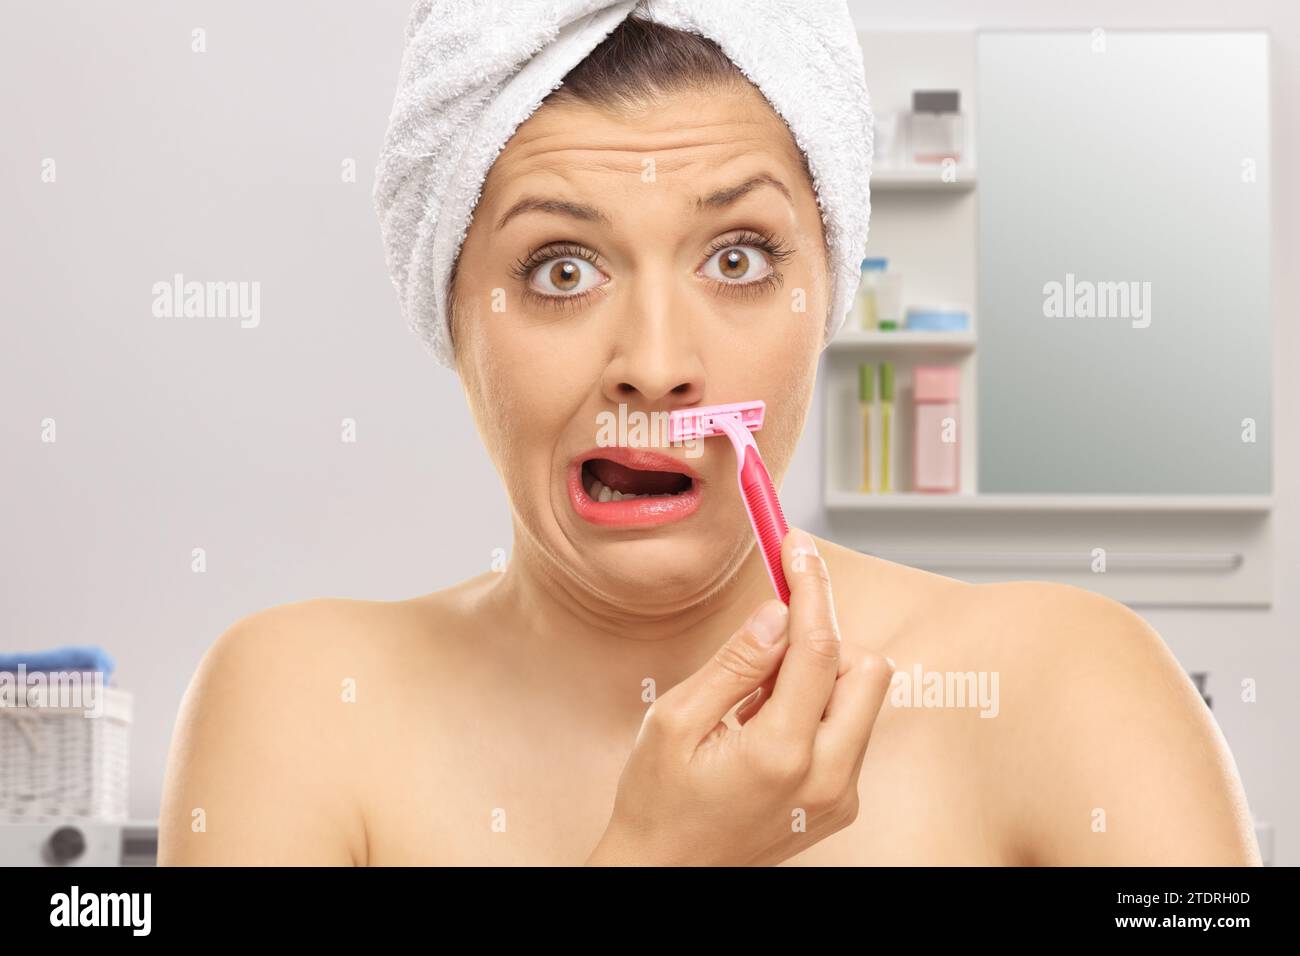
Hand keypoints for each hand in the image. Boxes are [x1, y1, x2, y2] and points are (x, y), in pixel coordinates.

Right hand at [586, 528, 894, 865]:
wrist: (666, 876)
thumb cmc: (657, 802)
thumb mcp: (674, 722)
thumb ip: (734, 664)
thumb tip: (778, 612)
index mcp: (781, 754)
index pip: (818, 647)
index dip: (810, 587)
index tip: (797, 546)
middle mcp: (827, 778)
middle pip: (867, 669)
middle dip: (825, 640)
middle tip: (768, 645)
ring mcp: (840, 796)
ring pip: (864, 699)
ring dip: (821, 677)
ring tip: (756, 699)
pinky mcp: (841, 804)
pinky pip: (850, 731)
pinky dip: (818, 710)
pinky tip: (765, 727)